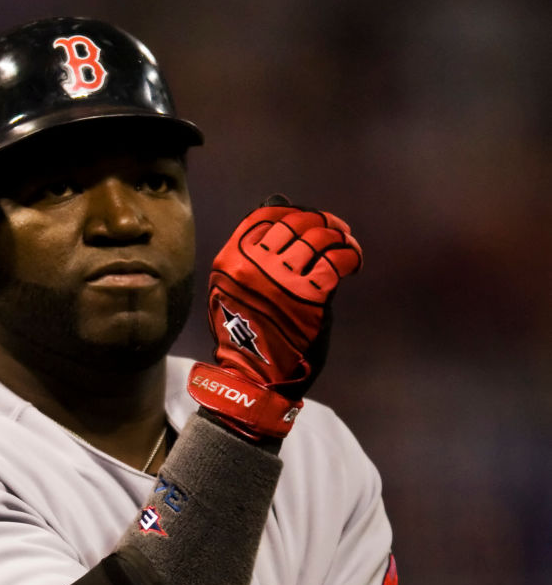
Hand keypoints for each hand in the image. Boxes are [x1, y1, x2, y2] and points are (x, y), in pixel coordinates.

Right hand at [187, 198, 361, 438]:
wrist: (253, 379)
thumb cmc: (245, 336)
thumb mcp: (231, 290)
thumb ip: (248, 256)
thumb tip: (275, 205)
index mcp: (231, 260)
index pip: (266, 215)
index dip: (293, 212)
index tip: (309, 221)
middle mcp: (254, 264)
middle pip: (296, 222)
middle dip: (321, 222)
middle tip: (335, 231)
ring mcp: (281, 279)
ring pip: (319, 237)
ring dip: (339, 237)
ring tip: (346, 245)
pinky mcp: (309, 296)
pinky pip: (336, 260)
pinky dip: (350, 255)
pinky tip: (353, 262)